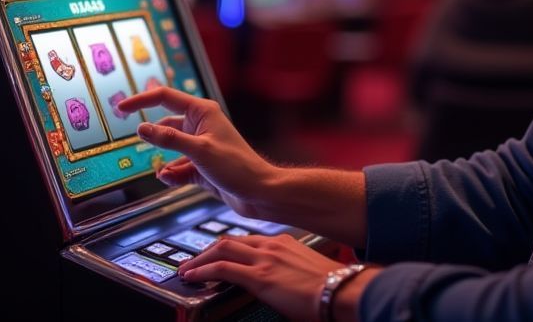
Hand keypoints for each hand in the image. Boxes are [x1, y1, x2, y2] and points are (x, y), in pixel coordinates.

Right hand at [116, 87, 278, 217]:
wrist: (258, 193)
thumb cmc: (237, 166)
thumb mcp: (199, 151)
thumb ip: (168, 139)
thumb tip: (141, 129)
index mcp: (202, 112)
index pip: (164, 98)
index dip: (140, 100)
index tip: (120, 108)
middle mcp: (200, 125)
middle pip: (165, 125)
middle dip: (153, 137)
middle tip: (139, 146)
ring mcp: (200, 146)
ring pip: (170, 149)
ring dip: (164, 162)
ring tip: (164, 173)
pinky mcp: (201, 165)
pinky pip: (177, 167)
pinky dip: (172, 174)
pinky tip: (171, 181)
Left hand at [177, 234, 345, 321]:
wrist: (344, 291)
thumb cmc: (333, 287)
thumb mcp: (308, 272)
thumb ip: (291, 272)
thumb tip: (285, 286)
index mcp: (284, 243)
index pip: (247, 241)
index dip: (228, 248)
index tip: (218, 255)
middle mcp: (272, 245)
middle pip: (230, 241)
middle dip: (208, 251)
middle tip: (195, 260)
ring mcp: (264, 259)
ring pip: (221, 250)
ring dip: (201, 259)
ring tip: (188, 269)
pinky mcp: (259, 277)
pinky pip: (221, 269)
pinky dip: (203, 271)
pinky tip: (192, 276)